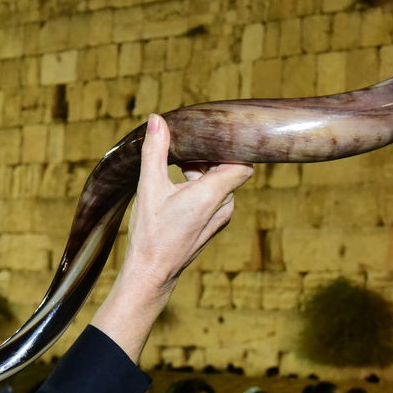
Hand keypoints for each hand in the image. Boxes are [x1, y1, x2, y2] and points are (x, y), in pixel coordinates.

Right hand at [91, 115, 252, 358]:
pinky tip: (177, 189)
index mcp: (212, 194)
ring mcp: (220, 218)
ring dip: (202, 173)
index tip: (212, 136)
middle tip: (183, 151)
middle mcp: (224, 206)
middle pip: (229, 169)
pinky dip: (201, 188)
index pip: (243, 163)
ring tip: (176, 169)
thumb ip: (155, 151)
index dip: (232, 147)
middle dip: (208, 157)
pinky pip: (216, 198)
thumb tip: (157, 120)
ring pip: (221, 184)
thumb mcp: (149, 188)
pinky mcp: (213, 226)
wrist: (152, 273)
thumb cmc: (151, 233)